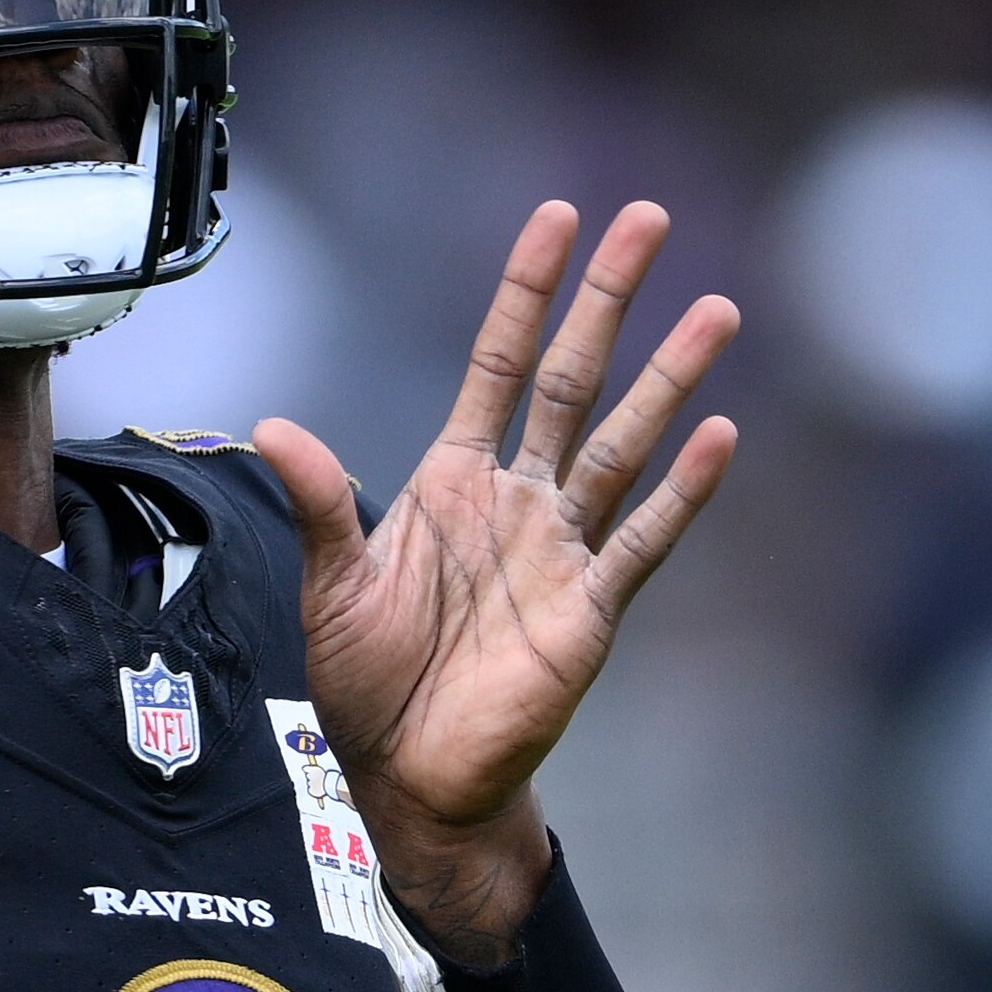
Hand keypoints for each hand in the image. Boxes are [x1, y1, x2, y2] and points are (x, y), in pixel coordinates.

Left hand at [253, 199, 738, 961]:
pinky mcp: (590, 609)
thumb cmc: (370, 680)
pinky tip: (716, 436)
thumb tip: (275, 426)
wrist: (408, 773)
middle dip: (609, 299)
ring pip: (625, 445)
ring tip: (717, 311)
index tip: (557, 219)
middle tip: (649, 218)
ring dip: (669, 379)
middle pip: (576, 378)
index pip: (498, 363)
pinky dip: (680, 492)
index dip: (526, 293)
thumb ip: (320, 504)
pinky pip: (640, 540)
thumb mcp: (331, 585)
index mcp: (454, 479)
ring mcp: (562, 549)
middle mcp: (519, 498)